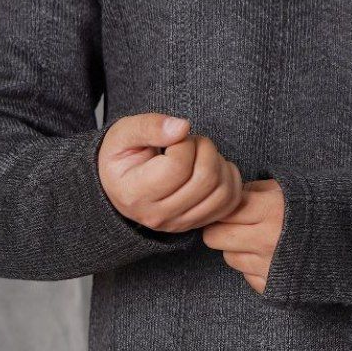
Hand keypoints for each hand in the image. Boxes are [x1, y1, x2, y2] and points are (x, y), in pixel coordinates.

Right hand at [98, 113, 242, 231]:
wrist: (122, 186)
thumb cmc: (123, 158)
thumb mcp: (123, 134)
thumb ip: (149, 126)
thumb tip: (182, 127)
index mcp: (134, 193)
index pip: (177, 167)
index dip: (184, 144)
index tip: (174, 138)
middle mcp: (158, 215)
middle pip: (205, 180)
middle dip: (205, 149)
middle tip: (191, 142)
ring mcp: (179, 223)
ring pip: (222, 192)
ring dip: (219, 164)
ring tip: (201, 154)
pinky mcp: (197, 223)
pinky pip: (230, 203)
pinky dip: (229, 180)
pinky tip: (213, 167)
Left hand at [201, 178, 284, 292]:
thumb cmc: (318, 208)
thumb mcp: (287, 188)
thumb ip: (254, 190)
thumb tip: (227, 198)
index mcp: (270, 210)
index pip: (222, 212)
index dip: (224, 209)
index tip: (231, 209)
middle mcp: (267, 240)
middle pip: (214, 238)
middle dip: (221, 230)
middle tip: (237, 225)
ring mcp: (269, 266)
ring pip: (229, 257)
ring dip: (238, 249)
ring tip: (259, 240)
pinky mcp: (274, 286)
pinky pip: (246, 276)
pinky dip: (253, 267)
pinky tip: (271, 257)